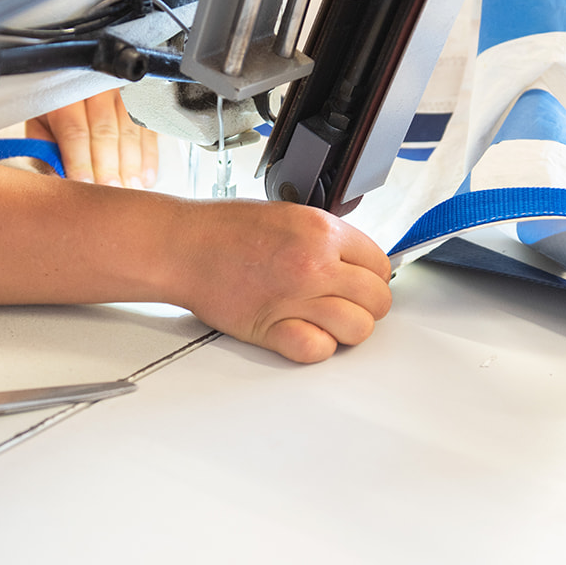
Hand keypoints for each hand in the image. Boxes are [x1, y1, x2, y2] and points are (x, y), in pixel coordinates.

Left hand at [27, 89, 159, 187]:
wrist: (76, 87)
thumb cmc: (57, 115)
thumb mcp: (40, 125)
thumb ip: (43, 149)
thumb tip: (55, 179)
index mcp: (64, 94)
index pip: (74, 130)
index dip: (80, 160)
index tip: (85, 185)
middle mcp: (95, 88)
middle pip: (104, 130)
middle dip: (108, 165)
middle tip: (111, 191)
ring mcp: (122, 91)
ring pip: (130, 129)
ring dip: (131, 164)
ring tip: (130, 190)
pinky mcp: (143, 101)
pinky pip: (149, 129)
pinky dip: (150, 156)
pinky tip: (146, 178)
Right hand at [168, 199, 392, 363]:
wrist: (184, 246)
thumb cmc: (225, 229)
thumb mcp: (289, 214)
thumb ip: (327, 239)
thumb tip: (354, 261)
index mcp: (322, 231)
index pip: (380, 264)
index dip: (372, 277)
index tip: (360, 282)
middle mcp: (315, 264)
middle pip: (377, 300)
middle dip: (366, 305)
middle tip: (345, 304)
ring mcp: (295, 298)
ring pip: (358, 329)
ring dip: (346, 329)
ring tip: (326, 320)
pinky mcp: (272, 328)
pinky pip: (319, 349)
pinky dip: (317, 347)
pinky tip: (304, 332)